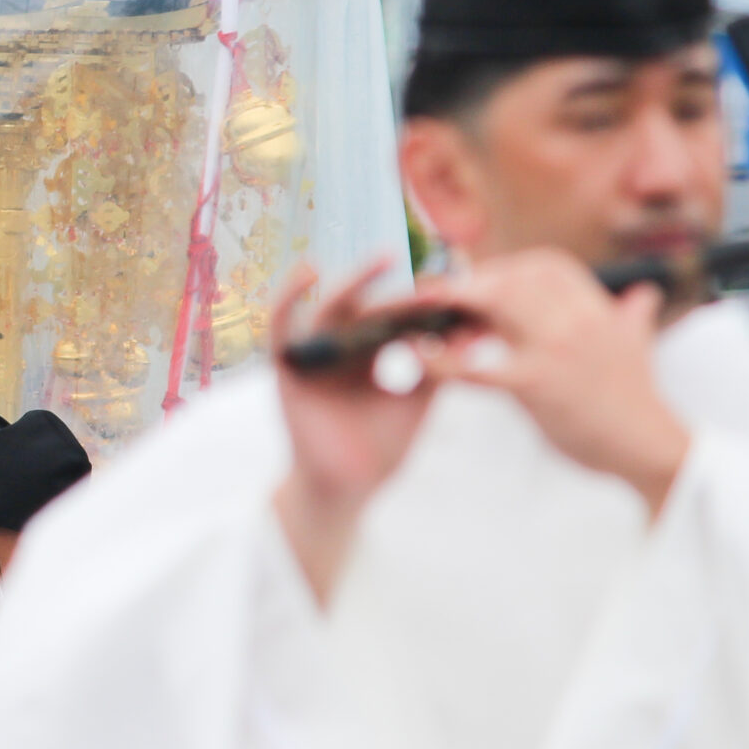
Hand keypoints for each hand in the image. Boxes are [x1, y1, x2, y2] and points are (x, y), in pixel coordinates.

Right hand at [268, 258, 436, 607]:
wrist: (349, 489)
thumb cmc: (381, 449)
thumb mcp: (417, 402)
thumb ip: (435, 367)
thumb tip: (466, 328)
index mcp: (371, 353)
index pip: (394, 313)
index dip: (422, 297)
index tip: (456, 280)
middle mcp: (342, 346)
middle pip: (367, 302)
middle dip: (396, 283)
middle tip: (435, 264)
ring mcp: (315, 354)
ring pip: (332, 305)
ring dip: (356, 280)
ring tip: (385, 259)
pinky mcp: (289, 366)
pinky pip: (282, 325)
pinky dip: (289, 295)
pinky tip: (309, 272)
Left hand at [414, 249, 688, 517]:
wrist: (650, 448)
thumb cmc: (634, 399)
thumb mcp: (635, 347)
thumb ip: (631, 316)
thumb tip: (645, 293)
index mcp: (596, 305)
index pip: (543, 266)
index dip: (506, 269)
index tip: (482, 284)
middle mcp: (578, 316)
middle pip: (510, 278)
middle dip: (470, 284)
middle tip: (437, 300)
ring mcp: (557, 346)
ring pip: (493, 305)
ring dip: (452, 307)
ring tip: (421, 317)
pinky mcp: (538, 383)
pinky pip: (478, 365)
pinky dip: (442, 359)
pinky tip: (418, 356)